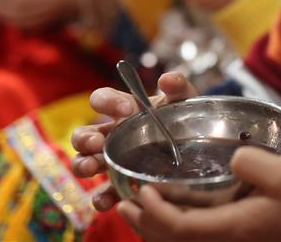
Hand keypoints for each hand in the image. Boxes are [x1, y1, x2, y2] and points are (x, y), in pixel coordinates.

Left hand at [0, 0, 81, 30]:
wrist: (97, 0)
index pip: (23, 0)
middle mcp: (49, 9)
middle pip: (20, 13)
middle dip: (2, 9)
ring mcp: (50, 19)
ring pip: (24, 23)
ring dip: (8, 18)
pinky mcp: (52, 24)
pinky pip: (32, 28)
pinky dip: (20, 26)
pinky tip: (13, 20)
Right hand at [71, 73, 197, 210]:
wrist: (196, 148)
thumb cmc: (182, 119)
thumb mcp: (183, 101)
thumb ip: (178, 87)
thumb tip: (167, 79)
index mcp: (124, 110)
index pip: (102, 99)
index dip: (106, 102)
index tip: (124, 110)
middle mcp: (112, 136)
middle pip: (84, 135)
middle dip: (85, 139)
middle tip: (97, 143)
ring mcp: (112, 161)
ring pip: (85, 163)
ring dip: (83, 165)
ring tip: (92, 168)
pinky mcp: (120, 186)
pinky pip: (103, 194)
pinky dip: (100, 198)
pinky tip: (105, 201)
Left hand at [119, 148, 280, 241]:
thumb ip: (256, 163)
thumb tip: (231, 154)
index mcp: (229, 227)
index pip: (177, 227)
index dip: (153, 211)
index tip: (143, 189)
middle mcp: (221, 239)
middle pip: (168, 240)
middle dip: (142, 221)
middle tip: (122, 199)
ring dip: (152, 227)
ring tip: (136, 206)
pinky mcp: (230, 239)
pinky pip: (190, 239)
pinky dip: (170, 230)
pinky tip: (167, 214)